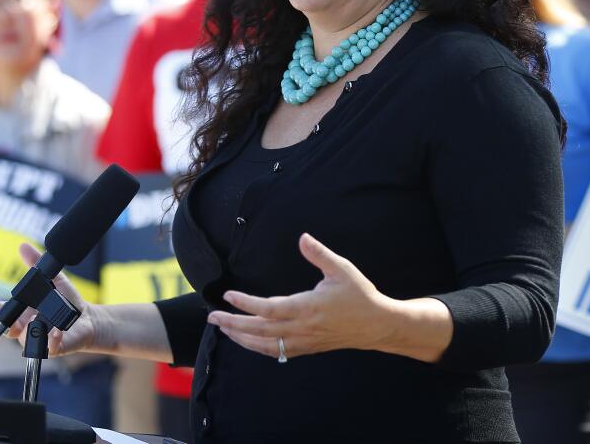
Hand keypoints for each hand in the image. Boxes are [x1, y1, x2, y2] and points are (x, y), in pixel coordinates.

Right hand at [0, 243, 99, 357]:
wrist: (87, 317)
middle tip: (10, 316)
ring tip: (36, 319)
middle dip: (5, 324)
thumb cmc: (65, 300)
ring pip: (26, 339)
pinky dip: (51, 340)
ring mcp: (39, 339)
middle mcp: (26, 327)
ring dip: (29, 330)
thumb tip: (23, 246)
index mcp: (22, 313)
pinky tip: (56, 332)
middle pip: (8, 330)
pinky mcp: (54, 347)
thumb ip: (37, 264)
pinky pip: (48, 347)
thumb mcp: (53, 279)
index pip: (2, 313)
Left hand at [207, 233, 394, 360]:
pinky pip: (277, 353)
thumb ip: (319, 254)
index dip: (246, 304)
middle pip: (259, 330)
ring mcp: (304, 341)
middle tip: (212, 316)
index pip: (268, 309)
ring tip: (224, 329)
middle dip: (233, 323)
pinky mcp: (307, 348)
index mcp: (307, 307)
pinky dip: (258, 348)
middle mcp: (302, 328)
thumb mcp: (342, 269)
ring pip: (265, 345)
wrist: (377, 325)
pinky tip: (248, 341)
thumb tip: (302, 237)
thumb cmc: (359, 295)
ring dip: (241, 338)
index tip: (228, 296)